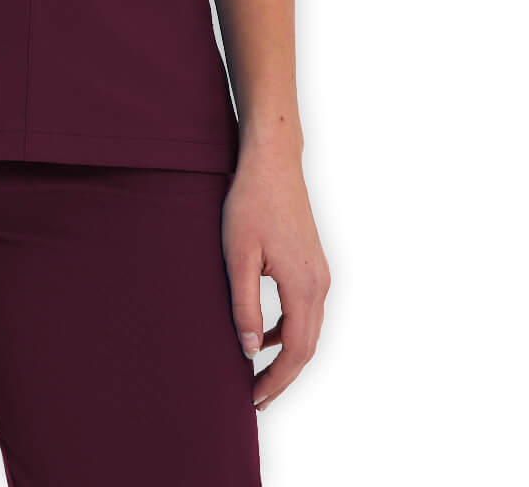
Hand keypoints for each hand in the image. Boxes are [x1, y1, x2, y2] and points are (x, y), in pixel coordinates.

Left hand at [221, 145, 331, 410]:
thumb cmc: (250, 202)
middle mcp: (320, 284)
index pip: (295, 351)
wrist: (273, 160)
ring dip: (286, 355)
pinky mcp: (313, 263)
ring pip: (309, 330)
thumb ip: (245, 305)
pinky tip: (264, 334)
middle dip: (283, 376)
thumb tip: (249, 350)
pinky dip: (289, 330)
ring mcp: (320, 273)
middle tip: (256, 398)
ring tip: (258, 374)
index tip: (253, 400)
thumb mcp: (238, 256)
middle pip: (307, 347)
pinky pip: (306, 310)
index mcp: (304, 287)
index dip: (276, 381)